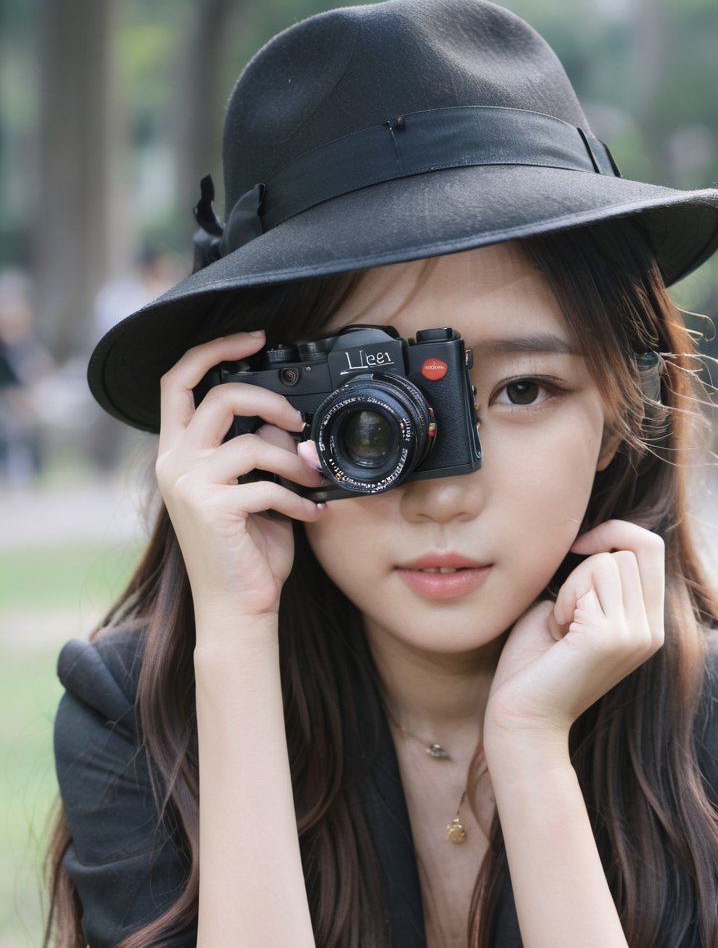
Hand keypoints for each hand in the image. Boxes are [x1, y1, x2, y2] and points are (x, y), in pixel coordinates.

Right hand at [155, 331, 325, 626]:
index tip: (254, 338)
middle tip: (299, 421)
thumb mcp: (253, 488)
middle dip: (270, 400)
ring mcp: (188, 485)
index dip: (214, 349)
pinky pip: (268, 485)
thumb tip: (292, 423)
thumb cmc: (247, 551)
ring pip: (252, 442)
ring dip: (296, 462)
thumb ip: (262, 450)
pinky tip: (313, 515)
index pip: (177, 380)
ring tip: (314, 483)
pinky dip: (300, 499)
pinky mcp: (211, 509)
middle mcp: (173, 463)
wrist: (237, 609)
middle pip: (219, 395)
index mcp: (177, 452)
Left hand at [484, 521, 664, 763]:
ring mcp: (636, 634)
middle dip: (587, 566)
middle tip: (566, 611)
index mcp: (648, 626)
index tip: (579, 547)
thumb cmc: (535, 665)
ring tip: (562, 624)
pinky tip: (558, 632)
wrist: (522, 719)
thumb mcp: (575, 610)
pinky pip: (592, 577)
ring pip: (610, 561)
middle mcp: (651, 631)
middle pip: (631, 550)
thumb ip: (594, 579)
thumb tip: (601, 536)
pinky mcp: (611, 635)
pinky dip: (566, 598)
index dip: (616, 533)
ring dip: (575, 584)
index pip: (652, 548)